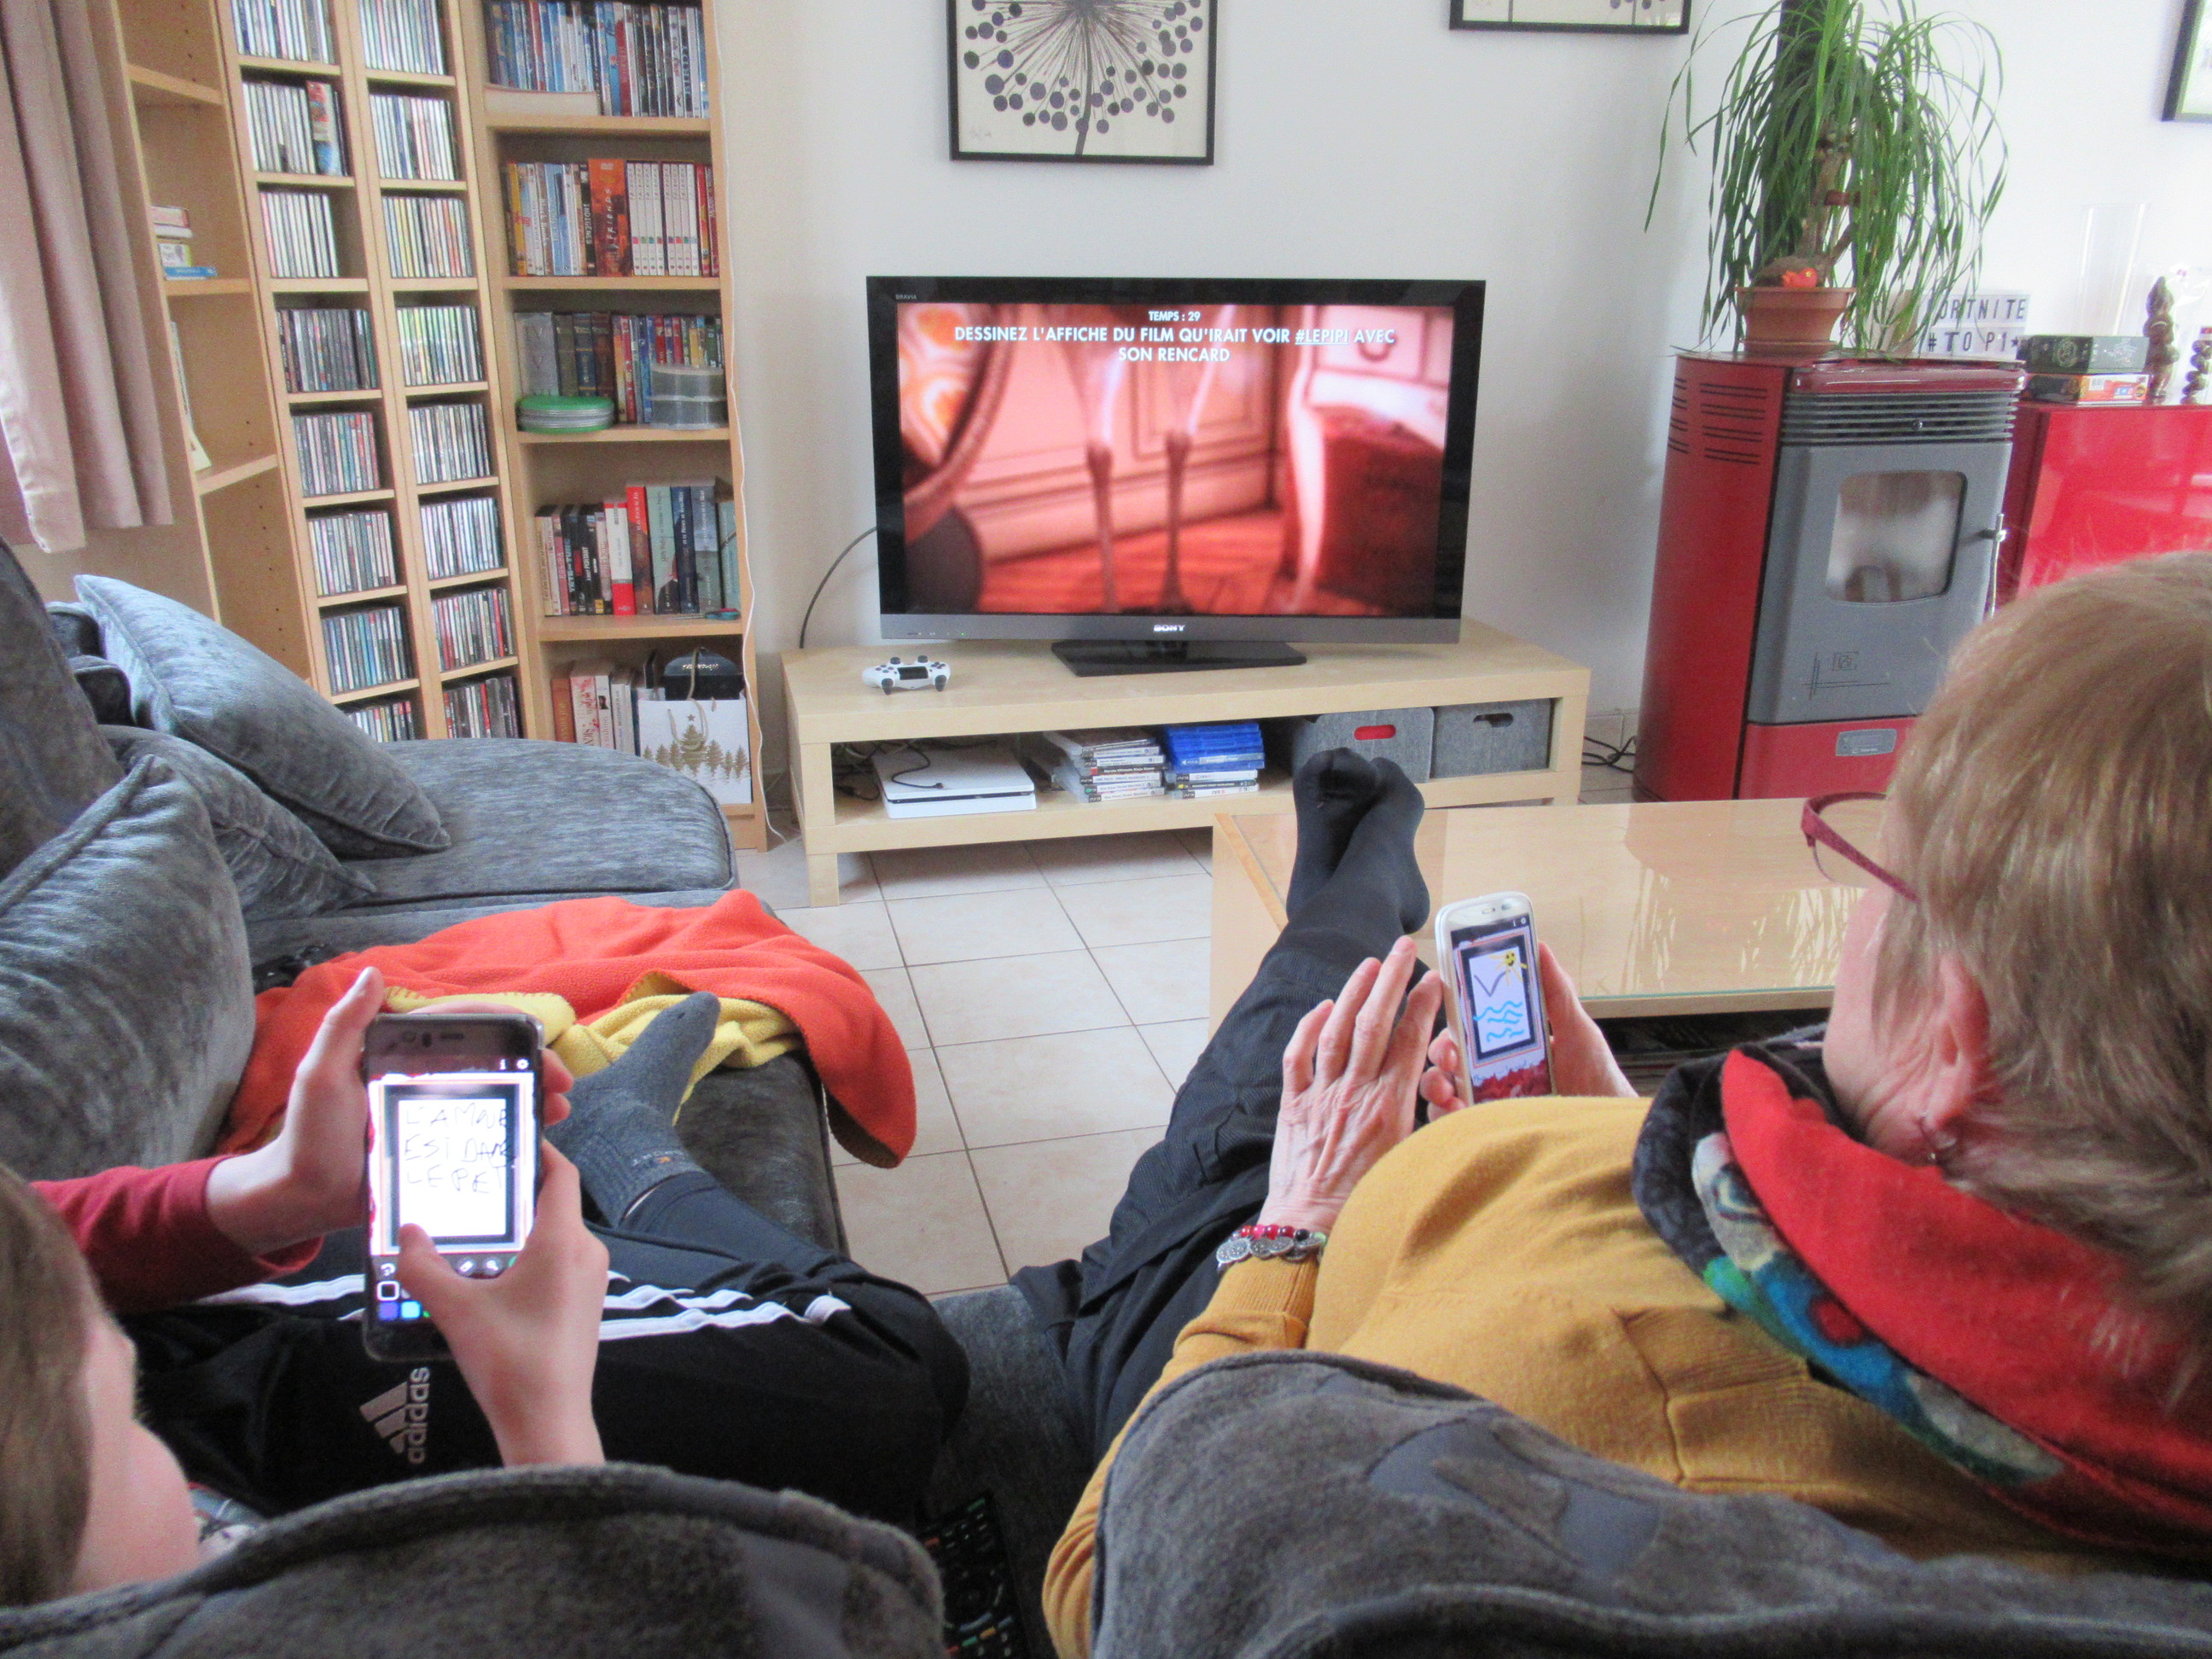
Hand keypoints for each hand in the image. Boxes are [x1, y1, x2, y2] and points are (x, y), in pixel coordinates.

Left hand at [205, 979, 576, 1259]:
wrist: (302, 1199)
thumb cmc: (309, 1134)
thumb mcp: (321, 1074)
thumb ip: (344, 1025)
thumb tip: (373, 972)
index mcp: (401, 1054)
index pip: (461, 1026)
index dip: (505, 1027)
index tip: (538, 1038)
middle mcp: (423, 1079)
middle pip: (490, 1062)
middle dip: (533, 1067)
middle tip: (562, 1084)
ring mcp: (433, 1116)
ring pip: (493, 1097)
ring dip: (532, 1098)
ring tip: (558, 1111)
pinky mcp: (438, 1150)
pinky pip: (482, 1134)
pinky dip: (513, 1130)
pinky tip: (535, 1137)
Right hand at [398, 1145, 606, 1466]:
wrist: (547, 1422)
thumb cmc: (508, 1361)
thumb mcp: (454, 1310)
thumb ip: (423, 1265)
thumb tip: (406, 1231)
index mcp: (564, 1242)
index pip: (561, 1174)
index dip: (539, 1151)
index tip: (508, 1138)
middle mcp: (587, 1253)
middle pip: (554, 1204)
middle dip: (516, 1192)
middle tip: (474, 1183)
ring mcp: (591, 1280)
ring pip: (555, 1236)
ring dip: (519, 1228)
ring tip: (475, 1226)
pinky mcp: (585, 1304)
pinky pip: (559, 1262)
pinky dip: (529, 1255)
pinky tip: (492, 1271)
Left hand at [1259, 936, 1444, 1235]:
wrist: (1310, 1231)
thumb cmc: (1367, 1207)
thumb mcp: (1414, 1165)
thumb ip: (1431, 1126)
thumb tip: (1451, 1095)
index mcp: (1391, 1107)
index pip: (1412, 1039)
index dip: (1425, 1004)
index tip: (1436, 979)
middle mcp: (1356, 1092)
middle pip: (1375, 1021)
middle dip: (1390, 978)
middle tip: (1402, 946)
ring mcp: (1321, 1096)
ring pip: (1336, 1030)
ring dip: (1353, 992)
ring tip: (1369, 965)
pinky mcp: (1293, 1106)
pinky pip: (1299, 1056)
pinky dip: (1309, 1027)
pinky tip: (1322, 1008)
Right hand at [1417, 944, 1634, 1106]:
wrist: (1609, 1123)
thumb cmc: (1597, 1075)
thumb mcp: (1576, 1029)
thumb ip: (1556, 992)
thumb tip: (1540, 947)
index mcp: (1507, 1044)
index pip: (1466, 1028)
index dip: (1451, 1023)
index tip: (1449, 1021)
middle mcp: (1491, 1072)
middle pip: (1448, 1058)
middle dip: (1438, 1055)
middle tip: (1448, 1059)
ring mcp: (1489, 1102)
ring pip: (1443, 1090)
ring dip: (1434, 1087)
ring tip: (1445, 1092)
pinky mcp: (1491, 1129)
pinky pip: (1457, 1124)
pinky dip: (1446, 1117)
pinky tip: (1455, 1113)